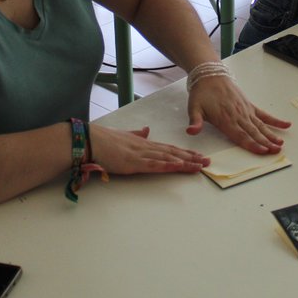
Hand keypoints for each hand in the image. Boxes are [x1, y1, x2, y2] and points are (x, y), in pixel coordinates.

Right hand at [88, 124, 209, 173]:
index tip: (197, 155)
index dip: (184, 152)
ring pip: (169, 158)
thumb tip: (146, 130)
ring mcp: (141, 155)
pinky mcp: (135, 163)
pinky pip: (156, 165)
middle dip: (191, 157)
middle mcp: (146, 147)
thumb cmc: (103, 140)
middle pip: (173, 152)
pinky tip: (181, 166)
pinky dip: (170, 165)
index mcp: (144, 143)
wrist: (91, 140)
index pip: (168, 148)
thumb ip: (136, 134)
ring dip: (186, 162)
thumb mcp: (123, 136)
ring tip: (200, 165)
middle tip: (207, 161)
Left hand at [186, 76, 290, 154]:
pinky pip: (264, 114)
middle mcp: (238, 115)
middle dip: (265, 143)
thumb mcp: (194, 107)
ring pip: (260, 125)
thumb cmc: (202, 93)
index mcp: (225, 119)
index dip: (251, 144)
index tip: (262, 151)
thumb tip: (191, 131)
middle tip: (276, 152)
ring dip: (271, 135)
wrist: (210, 75)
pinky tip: (285, 125)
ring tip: (280, 144)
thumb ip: (195, 121)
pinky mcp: (249, 105)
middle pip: (253, 132)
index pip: (240, 135)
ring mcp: (245, 110)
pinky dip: (275, 120)